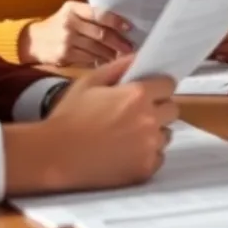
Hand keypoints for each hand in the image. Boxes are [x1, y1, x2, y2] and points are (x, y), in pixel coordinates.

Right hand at [3, 54, 177, 195]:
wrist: (55, 155)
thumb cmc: (70, 115)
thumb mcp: (90, 81)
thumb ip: (119, 66)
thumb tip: (139, 57)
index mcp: (139, 94)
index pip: (169, 84)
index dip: (158, 87)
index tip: (148, 92)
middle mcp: (150, 119)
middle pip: (173, 109)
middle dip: (159, 108)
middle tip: (136, 113)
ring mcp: (149, 146)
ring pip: (166, 134)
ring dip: (154, 132)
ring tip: (128, 135)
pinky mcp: (145, 169)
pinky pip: (158, 157)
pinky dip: (147, 154)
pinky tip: (126, 152)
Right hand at [19, 1, 133, 66]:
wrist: (33, 41)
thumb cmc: (58, 25)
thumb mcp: (70, 13)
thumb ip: (89, 16)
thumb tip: (118, 25)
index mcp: (73, 8)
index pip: (99, 14)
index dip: (116, 21)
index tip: (129, 27)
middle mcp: (70, 23)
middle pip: (100, 34)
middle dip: (118, 42)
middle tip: (130, 47)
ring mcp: (66, 40)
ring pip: (96, 48)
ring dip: (112, 54)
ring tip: (123, 56)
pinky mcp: (64, 55)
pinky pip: (88, 59)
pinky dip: (101, 61)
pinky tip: (109, 62)